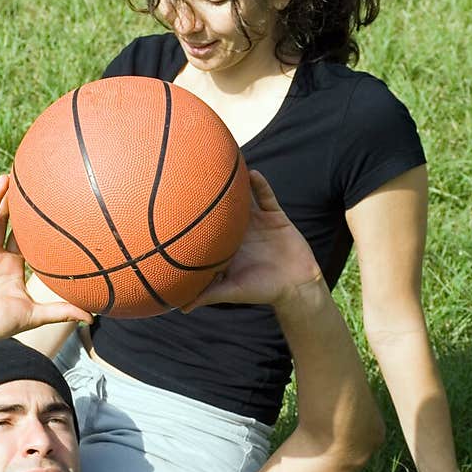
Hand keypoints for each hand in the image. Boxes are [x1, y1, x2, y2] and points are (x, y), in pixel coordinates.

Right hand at [0, 174, 92, 343]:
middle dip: (15, 202)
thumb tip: (92, 318)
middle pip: (6, 221)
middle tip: (29, 180)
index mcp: (11, 265)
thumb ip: (62, 311)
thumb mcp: (36, 315)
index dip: (32, 220)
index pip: (23, 236)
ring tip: (10, 176)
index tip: (47, 203)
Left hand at [184, 169, 321, 310]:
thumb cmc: (261, 291)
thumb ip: (209, 295)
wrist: (296, 286)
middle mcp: (240, 229)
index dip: (194, 215)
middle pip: (222, 206)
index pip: (207, 226)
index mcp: (227, 244)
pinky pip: (267, 196)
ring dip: (234, 182)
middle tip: (191, 171)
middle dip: (209, 191)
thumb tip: (182, 308)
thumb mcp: (233, 291)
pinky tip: (252, 173)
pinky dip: (261, 185)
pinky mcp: (276, 216)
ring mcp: (258, 221)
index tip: (175, 201)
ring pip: (243, 197)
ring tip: (220, 163)